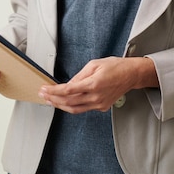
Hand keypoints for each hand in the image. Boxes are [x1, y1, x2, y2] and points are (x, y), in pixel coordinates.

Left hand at [38, 56, 157, 113]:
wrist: (131, 75)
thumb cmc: (115, 66)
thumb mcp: (94, 64)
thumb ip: (79, 75)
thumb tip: (67, 84)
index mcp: (93, 84)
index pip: (68, 91)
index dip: (53, 91)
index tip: (44, 89)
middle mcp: (96, 97)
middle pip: (69, 102)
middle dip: (53, 99)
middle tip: (43, 95)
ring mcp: (99, 104)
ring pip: (75, 109)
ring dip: (60, 106)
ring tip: (50, 100)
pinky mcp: (101, 107)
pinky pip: (83, 108)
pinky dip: (72, 106)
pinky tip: (65, 102)